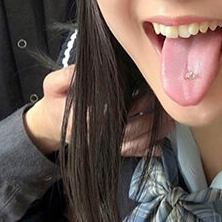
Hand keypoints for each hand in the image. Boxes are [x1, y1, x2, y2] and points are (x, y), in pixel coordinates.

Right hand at [24, 66, 174, 155]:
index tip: (143, 91)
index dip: (128, 106)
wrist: (53, 125)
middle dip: (148, 117)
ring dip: (154, 133)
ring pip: (134, 143)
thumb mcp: (51, 85)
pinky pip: (132, 153)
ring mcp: (105, 145)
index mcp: (81, 120)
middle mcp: (95, 136)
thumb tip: (81, 69)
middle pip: (127, 130)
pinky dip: (147, 150)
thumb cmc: (55, 102)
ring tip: (169, 119)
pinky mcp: (111, 149)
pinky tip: (161, 144)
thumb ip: (63, 77)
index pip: (108, 115)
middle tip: (162, 101)